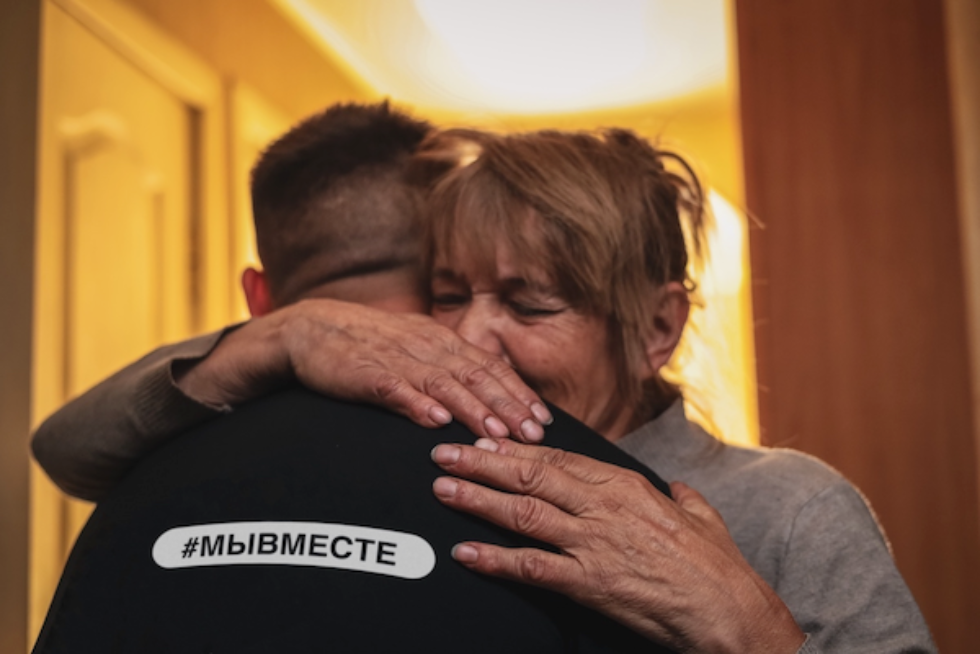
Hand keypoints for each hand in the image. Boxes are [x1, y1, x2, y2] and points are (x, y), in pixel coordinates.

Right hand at [176, 299, 552, 440]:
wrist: (310, 328)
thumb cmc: (368, 346)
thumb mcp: (416, 350)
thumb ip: (450, 371)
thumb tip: (491, 401)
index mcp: (440, 340)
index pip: (489, 366)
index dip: (518, 393)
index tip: (544, 421)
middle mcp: (425, 345)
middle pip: (475, 375)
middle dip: (507, 407)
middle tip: (533, 435)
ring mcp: (394, 357)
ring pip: (442, 383)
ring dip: (472, 409)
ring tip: (495, 434)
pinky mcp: (363, 371)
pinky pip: (393, 387)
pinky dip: (415, 403)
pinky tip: (434, 421)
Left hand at [430, 439, 805, 652]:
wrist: (728, 610)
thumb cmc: (717, 565)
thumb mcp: (701, 516)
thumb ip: (681, 498)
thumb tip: (676, 489)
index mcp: (625, 485)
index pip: (558, 459)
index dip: (516, 450)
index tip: (485, 441)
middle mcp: (603, 506)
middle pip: (531, 476)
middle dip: (482, 463)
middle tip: (444, 453)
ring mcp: (593, 543)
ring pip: (523, 512)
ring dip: (478, 500)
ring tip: (442, 490)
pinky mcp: (589, 582)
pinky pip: (531, 567)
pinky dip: (494, 559)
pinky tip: (466, 554)